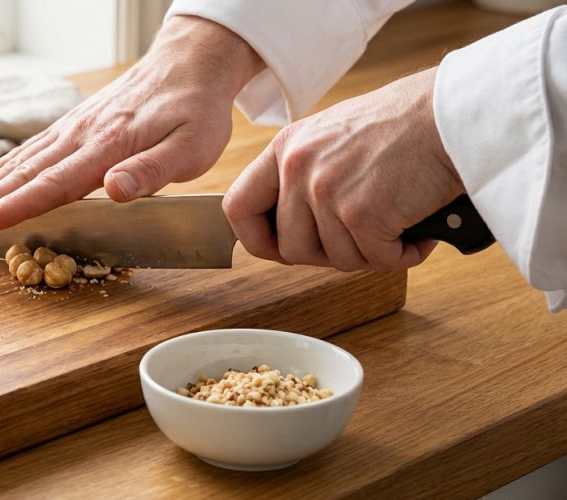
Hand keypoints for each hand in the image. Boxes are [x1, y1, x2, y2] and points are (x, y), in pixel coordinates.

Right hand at [0, 16, 263, 233]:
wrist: (188, 64)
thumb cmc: (195, 112)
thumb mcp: (192, 146)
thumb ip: (152, 170)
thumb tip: (115, 190)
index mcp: (107, 146)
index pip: (54, 182)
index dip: (17, 206)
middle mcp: (79, 137)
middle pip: (22, 174)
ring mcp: (69, 131)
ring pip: (16, 163)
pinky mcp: (69, 129)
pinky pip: (25, 153)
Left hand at [223, 68, 463, 271]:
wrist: (453, 113)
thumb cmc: (406, 125)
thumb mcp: (333, 136)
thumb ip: (305, 173)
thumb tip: (291, 225)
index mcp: (286, 148)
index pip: (238, 208)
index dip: (258, 240)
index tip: (281, 249)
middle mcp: (297, 168)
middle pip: (289, 249)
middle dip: (329, 255)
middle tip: (363, 239)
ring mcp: (326, 191)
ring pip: (335, 260)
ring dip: (372, 254)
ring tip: (398, 224)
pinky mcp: (361, 213)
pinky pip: (375, 260)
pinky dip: (403, 255)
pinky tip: (418, 230)